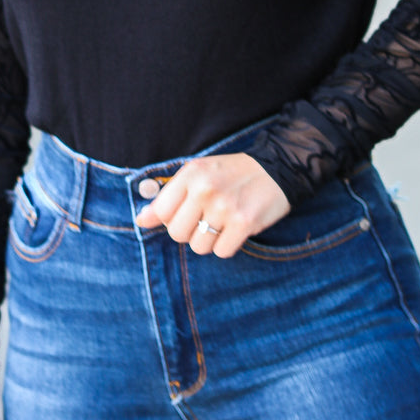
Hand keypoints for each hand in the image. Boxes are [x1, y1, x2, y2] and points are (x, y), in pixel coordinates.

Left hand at [135, 152, 290, 257]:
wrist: (278, 168)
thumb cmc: (233, 173)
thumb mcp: (198, 174)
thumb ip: (168, 196)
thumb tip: (141, 221)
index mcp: (191, 174)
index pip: (161, 212)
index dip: (172, 219)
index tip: (187, 214)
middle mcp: (205, 189)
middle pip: (177, 234)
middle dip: (190, 232)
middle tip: (206, 220)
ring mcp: (224, 207)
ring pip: (199, 246)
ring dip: (210, 240)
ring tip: (223, 223)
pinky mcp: (244, 223)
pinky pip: (221, 251)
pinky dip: (227, 245)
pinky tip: (235, 229)